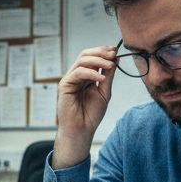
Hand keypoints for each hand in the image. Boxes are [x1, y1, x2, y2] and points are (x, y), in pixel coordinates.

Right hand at [53, 45, 117, 167]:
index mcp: (86, 76)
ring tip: (110, 65)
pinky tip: (101, 78)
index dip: (104, 52)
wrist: (82, 130)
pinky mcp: (64, 85)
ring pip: (82, 60)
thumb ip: (108, 76)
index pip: (93, 57)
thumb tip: (115, 59)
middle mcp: (77, 75)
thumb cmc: (91, 114)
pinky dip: (91, 73)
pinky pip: (78, 72)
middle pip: (85, 54)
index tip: (116, 51)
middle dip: (100, 52)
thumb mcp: (104, 92)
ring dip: (98, 60)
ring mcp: (70, 79)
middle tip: (113, 54)